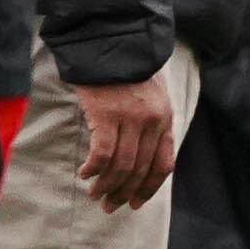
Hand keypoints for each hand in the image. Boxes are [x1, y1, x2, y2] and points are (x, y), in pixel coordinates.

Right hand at [73, 72, 177, 211]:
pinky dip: (93, 169)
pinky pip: (101, 154)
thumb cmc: (127, 70)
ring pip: (121, 166)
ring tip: (94, 194)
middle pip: (139, 170)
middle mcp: (152, 122)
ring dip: (106, 186)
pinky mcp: (107, 115)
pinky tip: (84, 174)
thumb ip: (150, 123)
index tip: (135, 203)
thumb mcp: (151, 96)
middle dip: (123, 193)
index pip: (163, 164)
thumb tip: (138, 158)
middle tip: (108, 206)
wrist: (112, 41)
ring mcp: (130, 119)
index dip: (149, 188)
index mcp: (165, 119)